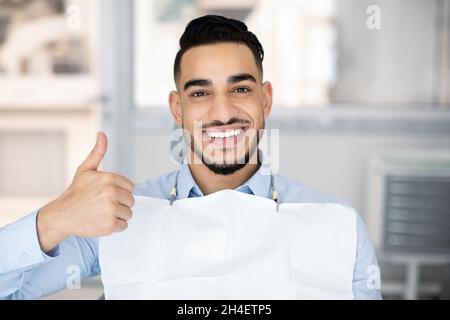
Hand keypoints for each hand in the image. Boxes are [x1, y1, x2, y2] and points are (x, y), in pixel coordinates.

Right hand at [37, 132, 134, 251]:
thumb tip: (102, 134)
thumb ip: (98, 152)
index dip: (120, 191)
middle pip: (131, 201)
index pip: (130, 187)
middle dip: (120, 203)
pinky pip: (124, 226)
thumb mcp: (85, 170)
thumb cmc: (75, 193)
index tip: (106, 194)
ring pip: (128, 213)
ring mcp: (111, 209)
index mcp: (109, 178)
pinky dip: (115, 226)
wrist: (62, 215)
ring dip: (118, 215)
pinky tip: (102, 221)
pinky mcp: (110, 225)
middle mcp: (112, 193)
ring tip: (102, 212)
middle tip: (103, 204)